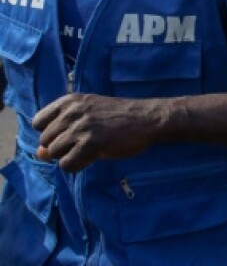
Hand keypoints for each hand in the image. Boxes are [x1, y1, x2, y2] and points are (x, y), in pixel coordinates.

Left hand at [33, 93, 167, 171]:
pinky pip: (66, 164)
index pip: (38, 121)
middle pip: (45, 140)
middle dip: (61, 146)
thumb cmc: (118, 117)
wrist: (147, 119)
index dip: (50, 132)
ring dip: (69, 156)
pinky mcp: (90, 143)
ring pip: (54, 153)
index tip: (68, 133)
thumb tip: (40, 154)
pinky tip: (92, 157)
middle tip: (84, 142)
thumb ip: (61, 131)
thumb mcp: (88, 116)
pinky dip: (76, 165)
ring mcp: (81, 127)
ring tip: (90, 149)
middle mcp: (72, 112)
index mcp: (70, 101)